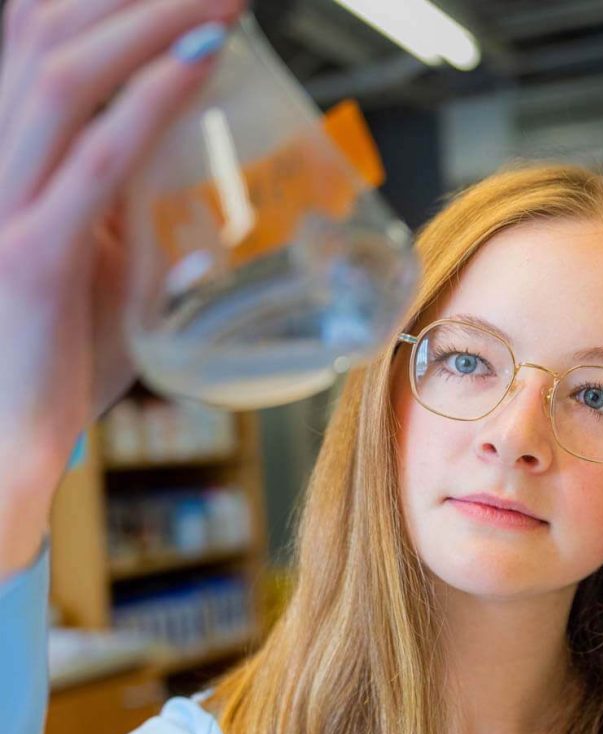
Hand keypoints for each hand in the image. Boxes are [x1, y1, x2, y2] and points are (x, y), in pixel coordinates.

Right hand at [0, 0, 244, 496]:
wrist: (8, 440)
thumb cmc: (53, 364)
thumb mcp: (98, 287)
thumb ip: (134, 246)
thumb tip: (203, 233)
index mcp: (4, 168)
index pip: (33, 49)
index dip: (92, 3)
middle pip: (49, 41)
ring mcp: (5, 209)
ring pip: (67, 80)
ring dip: (149, 23)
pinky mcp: (33, 257)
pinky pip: (98, 159)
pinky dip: (151, 101)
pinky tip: (202, 58)